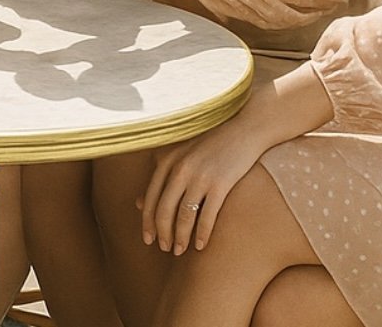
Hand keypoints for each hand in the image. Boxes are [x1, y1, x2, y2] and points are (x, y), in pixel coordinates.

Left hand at [138, 113, 260, 254]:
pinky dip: (202, 234)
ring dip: (181, 238)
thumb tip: (138, 203)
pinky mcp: (220, 184)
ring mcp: (200, 175)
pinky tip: (200, 246)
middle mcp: (181, 167)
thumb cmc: (211, 145)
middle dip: (163, 233)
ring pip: (184, 216)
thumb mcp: (181, 155)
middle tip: (165, 249)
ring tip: (180, 250)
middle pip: (164, 209)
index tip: (148, 239)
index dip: (148, 222)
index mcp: (168, 159)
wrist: (243, 130)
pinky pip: (207, 216)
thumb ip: (160, 176)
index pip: (151, 197)